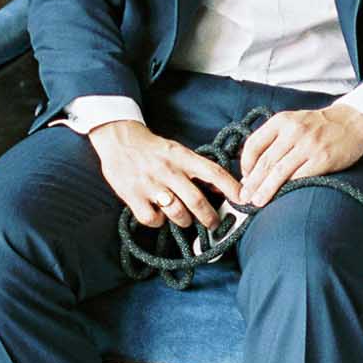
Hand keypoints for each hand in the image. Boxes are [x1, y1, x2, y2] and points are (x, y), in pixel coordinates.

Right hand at [87, 119, 242, 230]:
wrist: (119, 139)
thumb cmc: (153, 149)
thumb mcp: (178, 151)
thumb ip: (196, 168)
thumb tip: (220, 188)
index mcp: (183, 157)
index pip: (213, 172)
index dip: (231, 188)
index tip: (243, 200)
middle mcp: (169, 170)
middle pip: (196, 200)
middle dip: (210, 217)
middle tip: (214, 223)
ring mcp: (150, 184)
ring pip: (177, 213)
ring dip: (186, 221)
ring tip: (186, 220)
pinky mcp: (133, 196)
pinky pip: (153, 219)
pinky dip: (159, 222)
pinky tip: (159, 214)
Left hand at [238, 104, 362, 207]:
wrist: (352, 121)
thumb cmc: (319, 126)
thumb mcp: (293, 121)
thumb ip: (274, 140)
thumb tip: (253, 170)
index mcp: (282, 121)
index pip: (254, 144)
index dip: (245, 165)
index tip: (244, 179)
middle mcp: (293, 131)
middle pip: (265, 162)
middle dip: (252, 183)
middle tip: (244, 198)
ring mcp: (308, 145)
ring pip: (279, 172)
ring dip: (265, 189)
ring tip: (257, 202)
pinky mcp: (322, 158)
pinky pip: (300, 177)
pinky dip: (288, 188)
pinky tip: (281, 197)